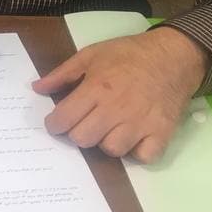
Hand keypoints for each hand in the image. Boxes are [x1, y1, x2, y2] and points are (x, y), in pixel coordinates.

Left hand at [32, 27, 209, 162]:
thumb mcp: (91, 54)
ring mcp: (140, 123)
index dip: (54, 124)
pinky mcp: (161, 133)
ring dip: (106, 142)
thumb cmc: (129, 53)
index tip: (56, 122)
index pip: (64, 119)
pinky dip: (136, 151)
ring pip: (111, 150)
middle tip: (85, 123)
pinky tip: (134, 137)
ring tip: (110, 128)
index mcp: (96, 88)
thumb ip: (62, 73)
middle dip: (78, 133)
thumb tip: (37, 88)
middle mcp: (116, 109)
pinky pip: (142, 157)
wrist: (174, 55)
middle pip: (83, 139)